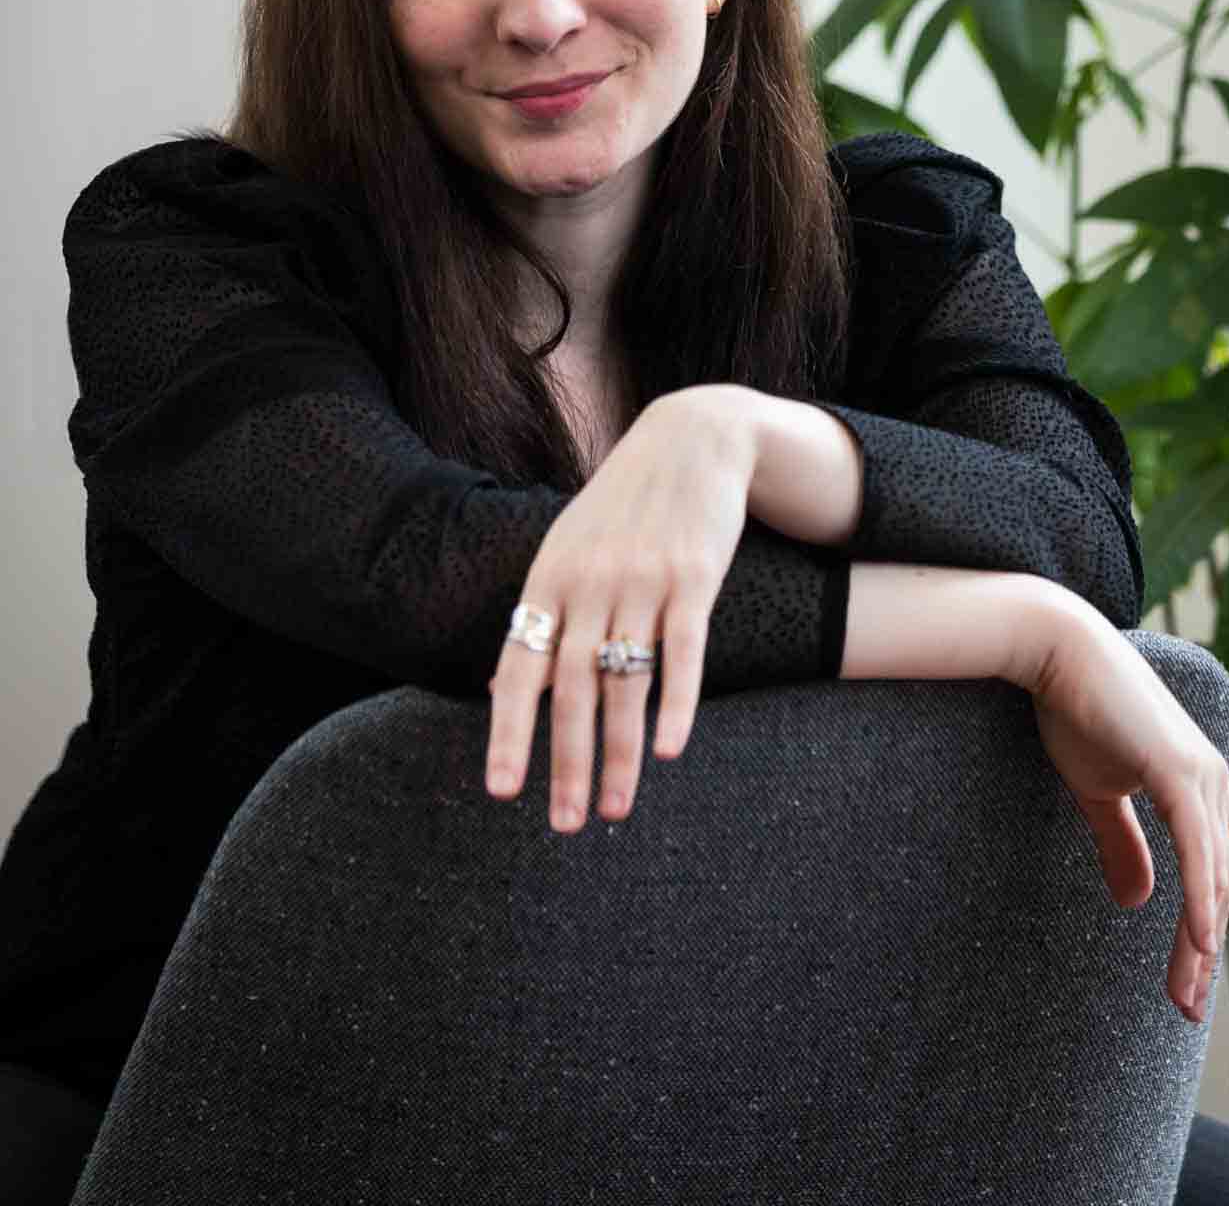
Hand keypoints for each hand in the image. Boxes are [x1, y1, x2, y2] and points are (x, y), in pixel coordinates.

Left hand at [484, 392, 751, 831]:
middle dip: (566, 764)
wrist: (691, 437)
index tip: (502, 790)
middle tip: (566, 824)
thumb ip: (544, 613)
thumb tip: (501, 687)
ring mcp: (641, 580)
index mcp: (549, 580)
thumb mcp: (569, 546)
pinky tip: (669, 751)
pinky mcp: (693, 578)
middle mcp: (589, 584)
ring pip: (624, 684)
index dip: (508, 732)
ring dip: (618, 754)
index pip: (517, 669)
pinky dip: (676, 705)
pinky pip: (682, 654)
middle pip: (570, 690)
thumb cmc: (626, 502)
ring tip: (614, 809)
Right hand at [1028, 606, 1228, 1024]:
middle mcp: (1212, 781)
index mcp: (1198, 785)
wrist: (1054, 650)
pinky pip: (1199, 851)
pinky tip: (1201, 942)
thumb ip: (1121, 843)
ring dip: (1204, 942)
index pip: (1225, 868)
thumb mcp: (1098, 790)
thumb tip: (1138, 900)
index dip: (1227, 925)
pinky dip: (1203, 901)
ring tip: (1188, 994)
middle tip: (1195, 1006)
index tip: (1210, 977)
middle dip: (1220, 951)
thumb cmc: (1073, 709)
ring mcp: (1200, 775)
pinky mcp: (1177, 770)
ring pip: (1217, 877)